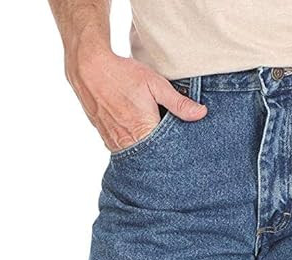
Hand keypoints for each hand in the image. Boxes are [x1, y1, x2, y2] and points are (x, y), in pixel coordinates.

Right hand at [65, 47, 206, 151]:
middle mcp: (128, 142)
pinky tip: (140, 139)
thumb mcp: (155, 84)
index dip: (176, 151)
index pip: (166, 152)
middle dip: (162, 154)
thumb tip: (201, 114)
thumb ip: (178, 102)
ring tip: (156, 145)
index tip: (184, 151)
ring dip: (148, 152)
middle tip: (172, 150)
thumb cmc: (123, 75)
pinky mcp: (107, 140)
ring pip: (138, 156)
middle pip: (152, 157)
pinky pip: (125, 151)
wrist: (89, 70)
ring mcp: (115, 143)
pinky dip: (134, 148)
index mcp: (144, 132)